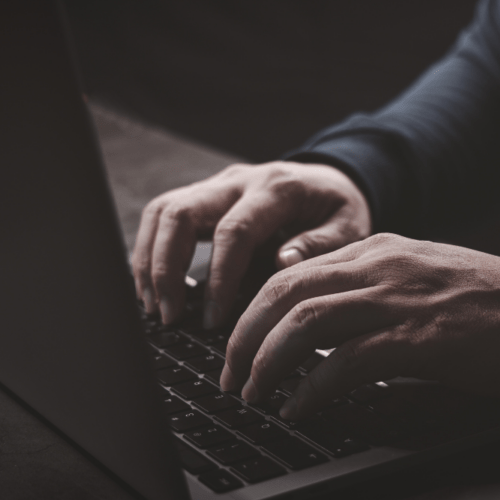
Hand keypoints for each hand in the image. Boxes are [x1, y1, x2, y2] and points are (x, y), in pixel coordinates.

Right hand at [132, 162, 371, 325]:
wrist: (331, 179)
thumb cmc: (339, 210)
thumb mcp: (349, 227)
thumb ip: (320, 245)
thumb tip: (283, 264)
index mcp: (277, 189)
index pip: (233, 231)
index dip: (218, 278)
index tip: (212, 319)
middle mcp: (239, 180)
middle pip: (181, 214)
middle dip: (166, 268)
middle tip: (168, 315)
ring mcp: (217, 185)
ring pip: (162, 211)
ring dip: (150, 260)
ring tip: (153, 306)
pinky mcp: (204, 195)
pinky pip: (163, 215)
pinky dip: (150, 250)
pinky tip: (153, 287)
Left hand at [220, 233, 499, 418]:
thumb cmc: (491, 307)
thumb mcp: (421, 285)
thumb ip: (371, 303)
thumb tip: (324, 353)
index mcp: (378, 251)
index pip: (292, 271)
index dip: (254, 310)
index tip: (238, 344)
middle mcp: (380, 266)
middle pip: (284, 291)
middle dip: (244, 337)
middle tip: (229, 376)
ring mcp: (398, 298)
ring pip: (303, 321)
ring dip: (266, 362)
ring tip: (252, 395)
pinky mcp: (418, 337)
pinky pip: (344, 361)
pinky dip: (311, 388)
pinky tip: (300, 408)